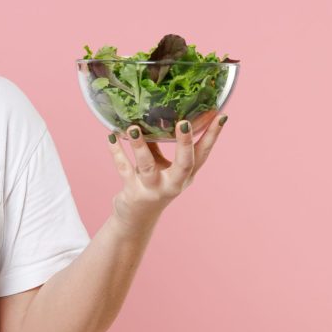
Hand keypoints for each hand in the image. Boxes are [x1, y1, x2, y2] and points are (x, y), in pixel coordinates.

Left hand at [107, 111, 227, 225]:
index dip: (212, 135)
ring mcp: (153, 188)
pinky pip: (123, 168)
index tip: (220, 115)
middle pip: (184, 164)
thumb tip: (157, 114)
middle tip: (184, 122)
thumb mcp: (162, 165)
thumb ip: (159, 144)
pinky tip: (111, 137)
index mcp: (185, 175)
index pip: (203, 153)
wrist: (137, 217)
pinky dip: (116, 152)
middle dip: (184, 143)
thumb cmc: (152, 184)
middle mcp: (173, 183)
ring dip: (140, 146)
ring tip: (133, 128)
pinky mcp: (133, 191)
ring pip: (147, 166)